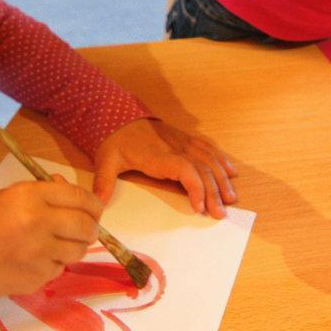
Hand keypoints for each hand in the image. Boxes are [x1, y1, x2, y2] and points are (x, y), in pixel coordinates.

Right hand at [0, 178, 102, 297]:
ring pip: (78, 251)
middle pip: (86, 226)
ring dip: (73, 247)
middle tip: (84, 229)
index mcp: (31, 197)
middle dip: (91, 228)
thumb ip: (45, 193)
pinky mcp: (38, 277)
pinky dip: (54, 264)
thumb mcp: (10, 197)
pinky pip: (60, 269)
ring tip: (56, 244)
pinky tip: (35, 259)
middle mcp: (39, 223)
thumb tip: (72, 191)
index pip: (80, 198)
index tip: (95, 210)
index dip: (94, 205)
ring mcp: (40, 253)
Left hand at [93, 118, 237, 218]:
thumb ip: (103, 182)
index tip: (199, 207)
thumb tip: (98, 204)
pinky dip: (222, 161)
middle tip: (221, 213)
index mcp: (159, 155)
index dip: (195, 188)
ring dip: (222, 179)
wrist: (120, 116)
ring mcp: (184, 142)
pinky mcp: (187, 140)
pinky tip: (232, 172)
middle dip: (214, 192)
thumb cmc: (115, 141)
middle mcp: (177, 148)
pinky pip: (210, 149)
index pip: (185, 169)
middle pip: (202, 169)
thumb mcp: (105, 160)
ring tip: (231, 199)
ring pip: (210, 160)